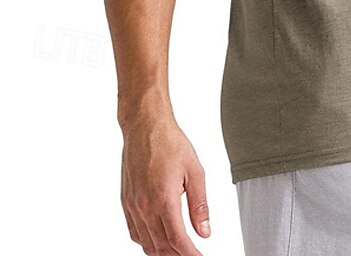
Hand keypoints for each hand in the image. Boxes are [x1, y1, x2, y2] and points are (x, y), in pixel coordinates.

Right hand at [120, 114, 210, 254]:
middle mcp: (144, 206)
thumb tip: (205, 231)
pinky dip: (147, 242)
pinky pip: (134, 232)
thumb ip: (200, 205)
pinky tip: (157, 240)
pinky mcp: (125, 202)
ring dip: (162, 252)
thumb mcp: (195, 171)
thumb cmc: (170, 143)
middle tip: (192, 254)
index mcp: (164, 199)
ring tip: (178, 252)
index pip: (177, 240)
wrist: (145, 127)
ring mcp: (132, 206)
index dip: (189, 254)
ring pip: (146, 243)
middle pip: (161, 247)